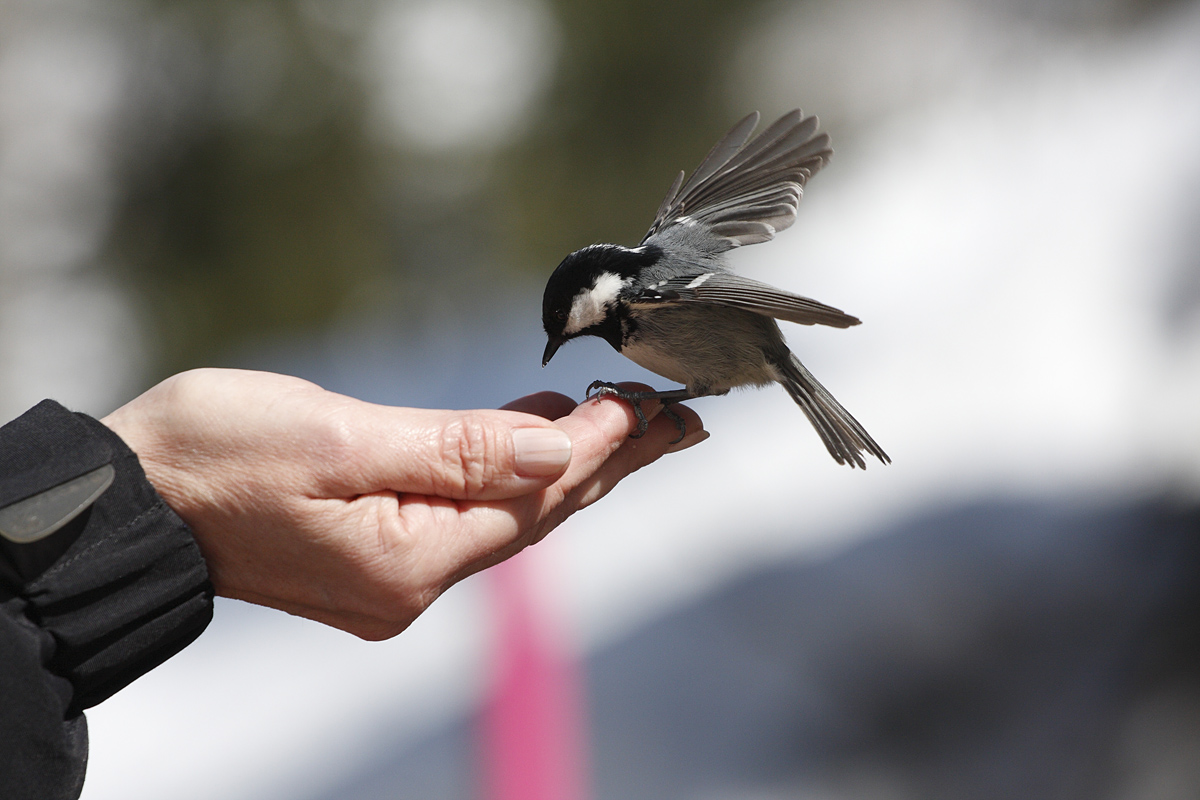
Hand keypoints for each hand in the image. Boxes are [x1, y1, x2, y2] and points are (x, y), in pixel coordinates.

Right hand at [101, 368, 704, 639]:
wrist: (131, 498)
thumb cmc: (216, 457)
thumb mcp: (340, 439)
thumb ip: (459, 448)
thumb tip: (562, 451)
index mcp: (408, 559)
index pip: (534, 499)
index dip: (599, 447)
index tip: (648, 401)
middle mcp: (411, 583)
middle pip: (535, 514)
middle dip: (609, 462)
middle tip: (677, 419)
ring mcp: (393, 576)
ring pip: (505, 513)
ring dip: (566, 467)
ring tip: (628, 421)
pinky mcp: (375, 556)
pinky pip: (465, 515)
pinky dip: (508, 475)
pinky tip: (537, 437)